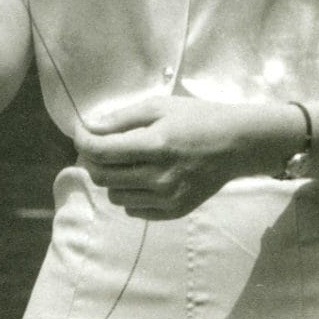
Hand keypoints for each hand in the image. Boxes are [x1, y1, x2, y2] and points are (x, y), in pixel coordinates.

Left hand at [76, 94, 290, 219]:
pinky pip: (134, 210)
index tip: (81, 133)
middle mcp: (160, 176)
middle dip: (92, 160)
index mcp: (156, 145)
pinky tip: (142, 178)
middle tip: (99, 147)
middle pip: (102, 177)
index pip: (101, 151)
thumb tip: (88, 128)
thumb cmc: (197, 119)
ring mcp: (168, 197)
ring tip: (125, 163)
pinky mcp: (174, 211)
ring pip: (115, 196)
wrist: (236, 145)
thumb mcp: (159, 107)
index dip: (82, 141)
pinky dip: (129, 195)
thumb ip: (121, 119)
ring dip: (111, 179)